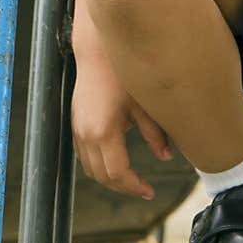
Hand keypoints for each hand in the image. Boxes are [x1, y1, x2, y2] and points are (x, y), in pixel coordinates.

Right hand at [71, 52, 172, 199]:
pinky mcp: (75, 124)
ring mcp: (78, 130)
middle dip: (123, 187)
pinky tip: (116, 159)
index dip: (134, 186)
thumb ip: (155, 134)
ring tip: (131, 177)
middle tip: (143, 189)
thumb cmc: (122, 74)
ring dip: (109, 178)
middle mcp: (87, 135)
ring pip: (90, 169)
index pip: (118, 173)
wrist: (97, 52)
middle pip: (102, 177)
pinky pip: (84, 156)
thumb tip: (167, 157)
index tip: (149, 191)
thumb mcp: (144, 104)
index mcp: (105, 131)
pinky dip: (98, 164)